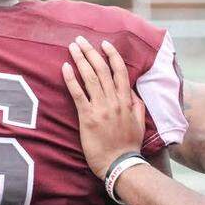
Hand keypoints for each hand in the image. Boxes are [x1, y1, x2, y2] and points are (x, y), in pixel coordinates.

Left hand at [62, 36, 145, 176]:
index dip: (112, 55)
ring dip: (80, 60)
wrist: (120, 164)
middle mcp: (114, 101)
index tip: (104, 43)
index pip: (120, 71)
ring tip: (72, 47)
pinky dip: (71, 79)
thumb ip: (137, 105)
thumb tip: (131, 91)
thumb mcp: (139, 123)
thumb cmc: (128, 145)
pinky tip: (65, 67)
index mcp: (126, 101)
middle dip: (91, 52)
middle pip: (102, 70)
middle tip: (80, 40)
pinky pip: (78, 94)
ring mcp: (101, 108)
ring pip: (90, 78)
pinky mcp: (88, 117)